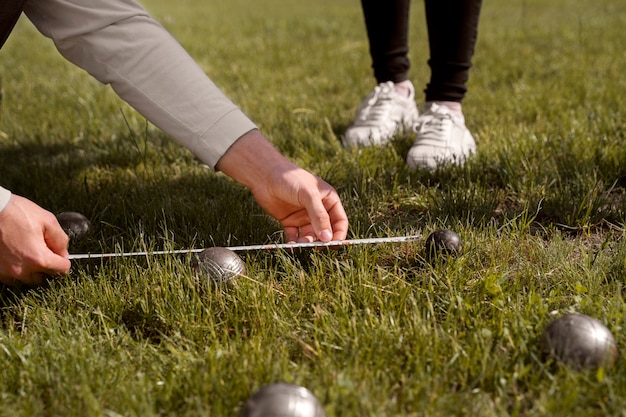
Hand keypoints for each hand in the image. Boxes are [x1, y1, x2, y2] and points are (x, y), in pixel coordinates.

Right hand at [0, 195, 70, 285]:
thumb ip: (60, 240)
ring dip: (32, 271)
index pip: (62, 270)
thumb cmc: (18, 213)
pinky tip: (16, 256)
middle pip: (44, 278)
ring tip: (28, 253)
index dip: (64, 261)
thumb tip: (64, 254)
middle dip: (47, 267)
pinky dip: (17, 270)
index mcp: (39, 258)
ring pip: (27, 280)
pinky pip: (11, 278)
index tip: (60, 255)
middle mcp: (23, 270)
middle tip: (43, 252)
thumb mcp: (48, 221)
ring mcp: (8, 272)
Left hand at [216, 130, 348, 242]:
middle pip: (325, 231)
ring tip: (300, 244)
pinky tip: (290, 245)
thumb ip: (319, 216)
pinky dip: (293, 242)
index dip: (338, 234)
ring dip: (307, 242)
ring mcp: (303, 216)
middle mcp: (318, 210)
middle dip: (322, 241)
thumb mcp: (309, 195)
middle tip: (316, 248)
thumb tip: (328, 238)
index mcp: (328, 200)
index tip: (334, 245)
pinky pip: (294, 236)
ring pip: (310, 236)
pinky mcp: (289, 221)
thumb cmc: (290, 179)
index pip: (339, 221)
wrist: (264, 175)